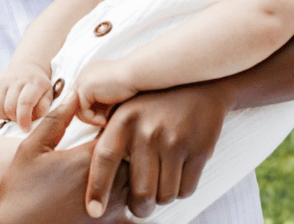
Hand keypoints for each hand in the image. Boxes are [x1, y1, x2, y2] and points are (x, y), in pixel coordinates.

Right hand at [0, 63, 53, 130]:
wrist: (28, 68)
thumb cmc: (39, 88)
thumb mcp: (48, 95)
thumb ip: (43, 108)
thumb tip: (32, 119)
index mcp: (35, 82)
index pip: (25, 102)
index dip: (24, 119)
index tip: (25, 129)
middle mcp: (18, 78)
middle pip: (10, 107)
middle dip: (14, 119)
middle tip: (20, 119)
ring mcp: (3, 80)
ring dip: (4, 117)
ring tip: (12, 115)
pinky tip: (2, 113)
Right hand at [0, 95, 134, 223]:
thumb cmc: (19, 191)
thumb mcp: (31, 149)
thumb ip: (55, 120)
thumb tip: (74, 94)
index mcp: (88, 158)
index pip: (123, 130)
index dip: (124, 122)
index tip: (122, 119)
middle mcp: (106, 182)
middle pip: (139, 156)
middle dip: (138, 146)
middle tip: (134, 139)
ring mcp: (111, 207)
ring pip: (142, 183)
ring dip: (141, 173)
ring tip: (135, 165)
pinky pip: (138, 217)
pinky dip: (137, 205)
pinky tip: (127, 198)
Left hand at [73, 60, 138, 126]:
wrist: (136, 74)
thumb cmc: (132, 83)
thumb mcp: (112, 92)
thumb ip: (102, 99)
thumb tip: (97, 116)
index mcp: (90, 74)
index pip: (82, 97)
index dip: (91, 110)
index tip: (105, 116)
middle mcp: (83, 75)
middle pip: (76, 103)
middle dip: (89, 115)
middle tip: (103, 121)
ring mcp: (82, 80)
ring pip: (77, 109)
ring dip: (91, 119)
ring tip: (105, 121)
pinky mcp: (84, 88)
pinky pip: (82, 111)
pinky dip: (93, 119)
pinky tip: (104, 120)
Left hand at [84, 82, 232, 218]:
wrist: (200, 82)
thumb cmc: (157, 101)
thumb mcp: (128, 109)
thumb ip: (112, 138)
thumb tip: (93, 180)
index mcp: (125, 120)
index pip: (104, 160)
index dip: (98, 189)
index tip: (94, 211)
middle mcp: (148, 131)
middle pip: (140, 193)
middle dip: (140, 206)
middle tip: (140, 203)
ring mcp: (175, 141)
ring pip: (164, 196)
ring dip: (162, 195)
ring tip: (161, 177)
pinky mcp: (199, 149)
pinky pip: (186, 190)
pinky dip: (181, 189)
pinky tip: (178, 171)